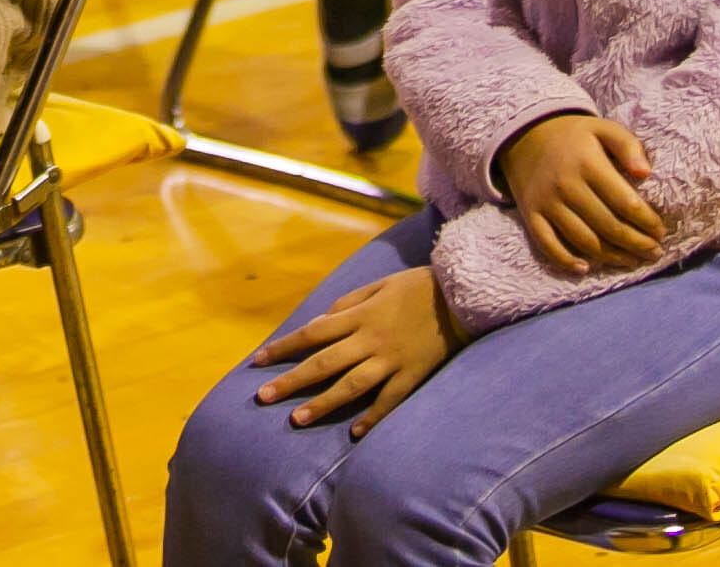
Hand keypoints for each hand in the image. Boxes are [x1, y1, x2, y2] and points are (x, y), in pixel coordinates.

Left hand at [254, 263, 462, 435]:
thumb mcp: (377, 285)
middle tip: (264, 397)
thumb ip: (346, 304)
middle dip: (291, 380)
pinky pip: (389, 400)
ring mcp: (391, 360)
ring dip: (323, 403)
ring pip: (351, 385)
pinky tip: (354, 432)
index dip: (284, 347)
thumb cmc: (415, 287)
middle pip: (323, 363)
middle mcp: (370, 339)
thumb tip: (319, 323)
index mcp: (359, 315)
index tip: (258, 361)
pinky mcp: (412, 375)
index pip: (312, 333)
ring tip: (297, 420)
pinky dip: (372, 417)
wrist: (461, 296)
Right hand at [497, 113, 667, 275]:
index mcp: (588, 163)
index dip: (647, 222)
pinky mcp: (531, 215)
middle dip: (636, 244)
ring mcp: (547, 203)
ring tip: (633, 261)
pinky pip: (548, 245)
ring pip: (584, 241)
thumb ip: (628, 146)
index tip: (661, 231)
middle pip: (608, 226)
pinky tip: (586, 269)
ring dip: (612, 257)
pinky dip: (566, 261)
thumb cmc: (575, 137)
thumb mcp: (603, 129)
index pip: (625, 202)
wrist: (526, 135)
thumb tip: (645, 173)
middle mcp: (566, 186)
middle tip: (654, 252)